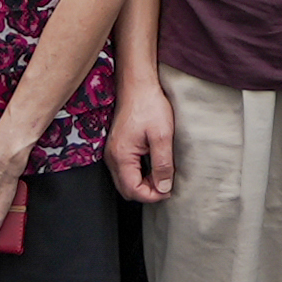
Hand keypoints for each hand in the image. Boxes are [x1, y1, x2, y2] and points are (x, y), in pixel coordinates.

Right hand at [105, 69, 181, 205]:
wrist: (137, 86)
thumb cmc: (148, 105)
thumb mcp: (162, 136)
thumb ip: (163, 164)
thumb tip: (163, 187)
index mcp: (121, 156)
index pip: (133, 190)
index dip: (152, 195)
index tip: (168, 190)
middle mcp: (112, 157)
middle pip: (126, 190)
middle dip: (147, 192)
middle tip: (166, 185)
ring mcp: (113, 152)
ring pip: (126, 181)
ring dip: (144, 183)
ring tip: (162, 175)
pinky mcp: (118, 147)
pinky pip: (126, 170)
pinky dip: (139, 174)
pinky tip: (154, 166)